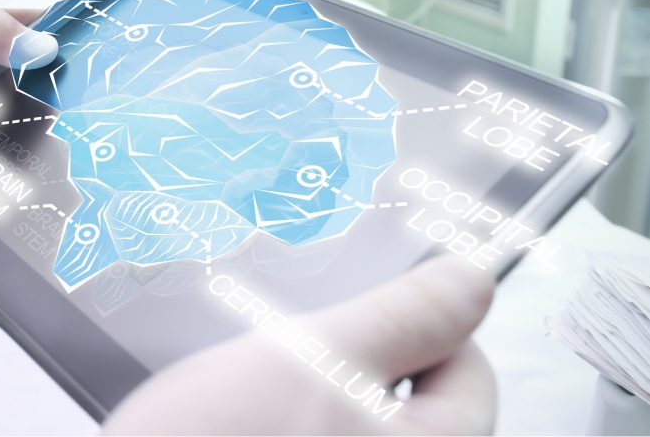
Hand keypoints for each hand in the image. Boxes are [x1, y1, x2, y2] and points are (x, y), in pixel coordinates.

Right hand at [104, 254, 496, 434]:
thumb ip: (405, 318)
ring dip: (304, 388)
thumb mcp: (316, 358)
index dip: (421, 321)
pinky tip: (228, 413)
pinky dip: (275, 421)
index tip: (363, 299)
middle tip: (291, 339)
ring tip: (247, 379)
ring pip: (344, 420)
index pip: (471, 375)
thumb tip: (475, 281)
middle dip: (350, 356)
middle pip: (406, 405)